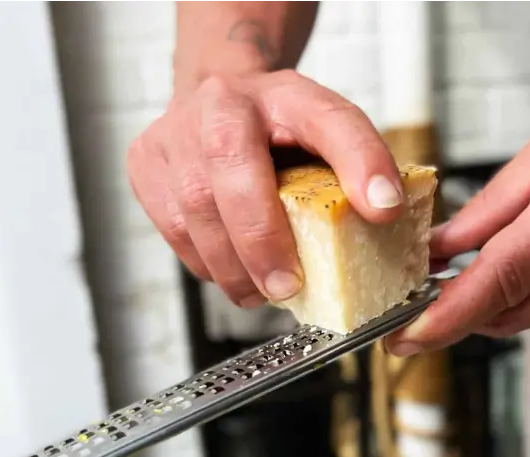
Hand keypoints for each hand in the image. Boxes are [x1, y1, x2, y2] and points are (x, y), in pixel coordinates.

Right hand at [128, 70, 403, 307]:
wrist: (219, 102)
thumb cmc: (279, 131)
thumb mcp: (330, 138)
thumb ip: (360, 167)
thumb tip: (385, 211)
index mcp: (286, 94)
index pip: (330, 121)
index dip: (360, 163)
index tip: (384, 209)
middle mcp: (222, 103)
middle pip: (233, 171)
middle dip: (261, 242)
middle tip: (287, 286)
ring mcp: (175, 132)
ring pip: (194, 211)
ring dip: (232, 267)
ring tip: (263, 290)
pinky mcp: (145, 164)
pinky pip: (173, 228)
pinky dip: (207, 263)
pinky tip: (234, 272)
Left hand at [386, 93, 529, 354]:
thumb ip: (488, 212)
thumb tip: (437, 250)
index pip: (498, 281)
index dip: (447, 316)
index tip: (407, 337)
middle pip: (506, 311)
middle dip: (458, 313)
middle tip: (418, 305)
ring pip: (527, 316)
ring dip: (492, 302)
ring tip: (474, 273)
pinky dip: (528, 296)